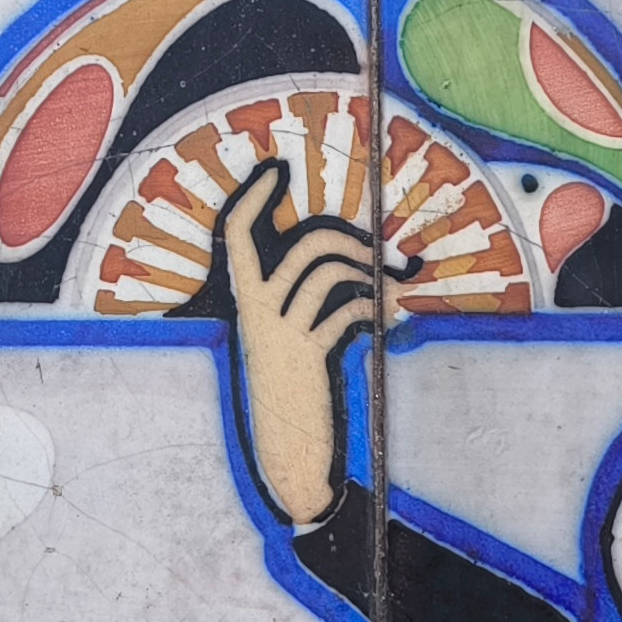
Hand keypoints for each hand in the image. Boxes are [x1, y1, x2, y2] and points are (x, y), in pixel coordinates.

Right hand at [218, 159, 377, 524]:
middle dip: (345, 235)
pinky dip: (369, 307)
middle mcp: (258, 311)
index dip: (252, 195)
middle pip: (301, 243)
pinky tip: (382, 317)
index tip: (276, 169)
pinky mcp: (308, 354)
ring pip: (326, 271)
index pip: (235, 232)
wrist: (288, 452)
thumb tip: (343, 265)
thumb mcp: (286, 341)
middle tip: (375, 250)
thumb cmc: (291, 392)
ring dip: (366, 269)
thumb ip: (299, 302)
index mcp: (247, 301)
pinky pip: (343, 310)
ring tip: (386, 283)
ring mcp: (281, 331)